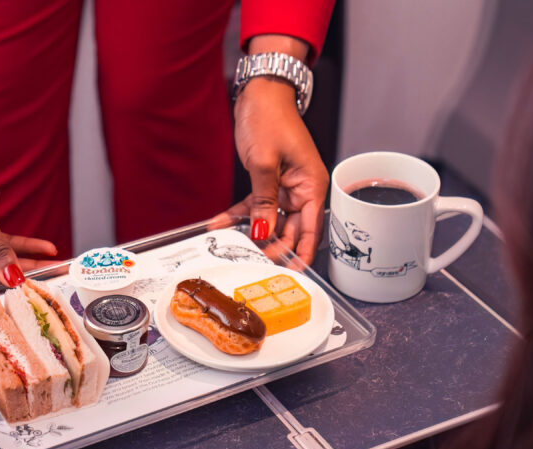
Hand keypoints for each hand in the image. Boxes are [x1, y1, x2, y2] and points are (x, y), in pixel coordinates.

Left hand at [231, 76, 328, 265]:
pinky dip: (240, 214)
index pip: (311, 228)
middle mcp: (302, 188)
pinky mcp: (268, 180)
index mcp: (311, 184)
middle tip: (256, 262)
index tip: (293, 272)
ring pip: (271, 219)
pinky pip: (256, 204)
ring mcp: (285, 185)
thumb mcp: (264, 164)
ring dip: (253, 232)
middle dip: (273, 246)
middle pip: (291, 228)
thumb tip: (264, 231)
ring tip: (237, 247)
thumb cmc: (270, 119)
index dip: (303, 252)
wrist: (260, 93)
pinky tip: (221, 223)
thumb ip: (264, 202)